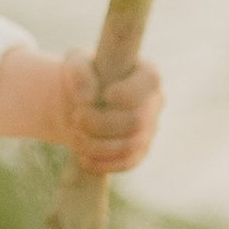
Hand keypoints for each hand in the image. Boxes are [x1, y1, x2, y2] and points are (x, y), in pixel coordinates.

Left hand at [58, 51, 162, 175]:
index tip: (106, 95)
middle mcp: (153, 103)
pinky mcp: (139, 152)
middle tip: (77, 118)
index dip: (130, 92)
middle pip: (136, 120)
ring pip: (131, 145)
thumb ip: (79, 72)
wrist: (77, 106)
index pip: (150, 81)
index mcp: (145, 75)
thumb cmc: (82, 79)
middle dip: (102, 123)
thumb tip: (88, 97)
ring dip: (98, 145)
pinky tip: (84, 159)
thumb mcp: (75, 65)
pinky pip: (128, 163)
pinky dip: (105, 164)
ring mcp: (148, 130)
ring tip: (75, 136)